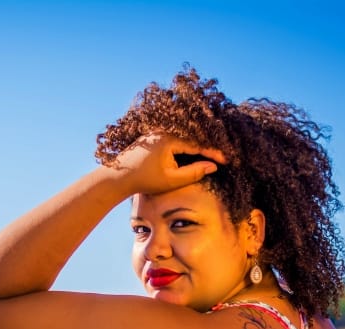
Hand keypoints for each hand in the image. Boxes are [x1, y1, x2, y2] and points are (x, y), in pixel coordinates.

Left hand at [106, 132, 226, 195]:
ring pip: (183, 137)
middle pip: (192, 137)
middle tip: (223, 154)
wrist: (118, 177)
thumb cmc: (144, 180)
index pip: (198, 145)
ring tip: (213, 152)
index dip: (213, 153)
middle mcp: (164, 130)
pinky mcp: (153, 136)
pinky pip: (174, 138)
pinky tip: (195, 151)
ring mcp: (157, 132)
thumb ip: (193, 172)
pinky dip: (185, 144)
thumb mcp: (171, 180)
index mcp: (169, 139)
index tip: (226, 160)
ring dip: (197, 145)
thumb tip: (213, 166)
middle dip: (208, 146)